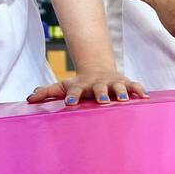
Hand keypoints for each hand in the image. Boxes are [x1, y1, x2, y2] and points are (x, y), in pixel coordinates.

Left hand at [27, 70, 147, 106]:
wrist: (99, 70)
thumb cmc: (80, 84)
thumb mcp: (63, 86)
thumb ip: (47, 92)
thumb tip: (29, 99)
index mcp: (82, 85)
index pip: (75, 90)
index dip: (73, 96)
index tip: (70, 103)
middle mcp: (98, 83)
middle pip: (100, 87)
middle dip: (101, 93)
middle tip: (101, 101)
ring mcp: (113, 83)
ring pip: (118, 86)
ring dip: (121, 92)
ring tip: (124, 99)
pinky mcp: (126, 83)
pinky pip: (135, 86)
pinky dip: (139, 90)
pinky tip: (145, 97)